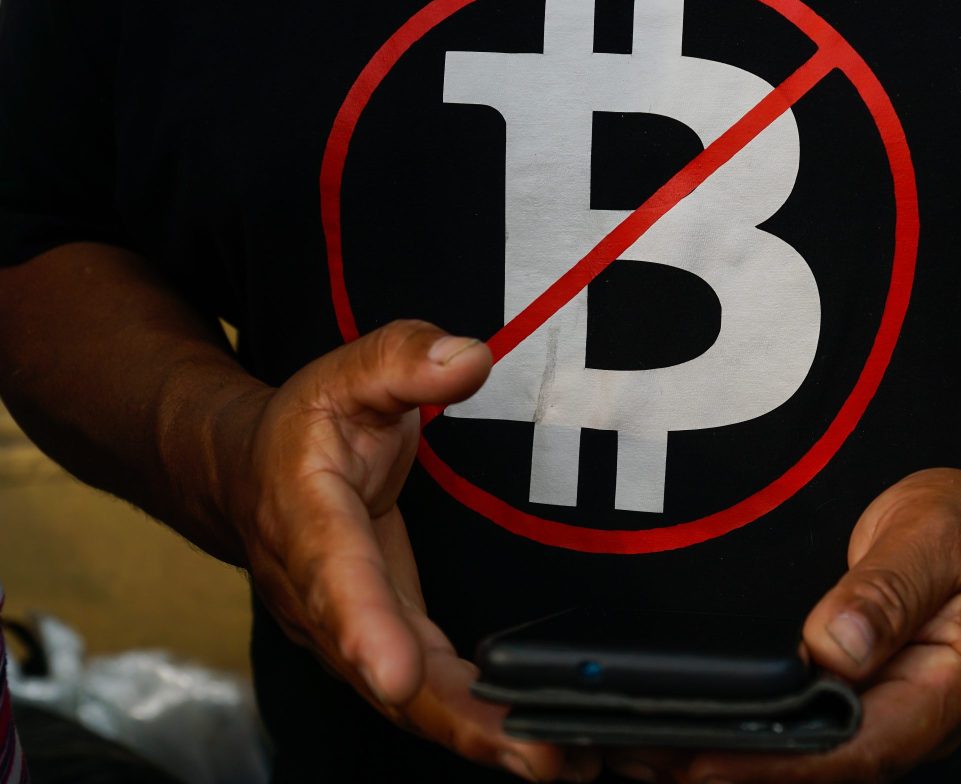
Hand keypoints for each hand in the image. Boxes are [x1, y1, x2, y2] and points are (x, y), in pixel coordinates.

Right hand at [221, 319, 599, 781]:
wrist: (254, 479)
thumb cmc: (308, 427)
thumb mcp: (346, 373)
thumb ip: (403, 360)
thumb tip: (469, 357)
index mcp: (310, 520)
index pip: (335, 576)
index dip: (363, 627)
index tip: (395, 676)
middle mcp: (327, 595)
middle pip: (388, 669)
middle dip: (455, 718)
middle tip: (531, 753)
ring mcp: (356, 633)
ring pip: (416, 702)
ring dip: (486, 739)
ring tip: (565, 762)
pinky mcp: (390, 646)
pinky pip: (436, 698)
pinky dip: (487, 726)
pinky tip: (549, 746)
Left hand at [608, 466, 960, 783]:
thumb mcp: (935, 535)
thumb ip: (887, 590)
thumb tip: (833, 646)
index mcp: (950, 685)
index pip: (861, 746)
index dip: (782, 763)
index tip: (706, 761)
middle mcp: (923, 716)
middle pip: (830, 767)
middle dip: (740, 772)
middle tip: (646, 761)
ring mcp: (900, 711)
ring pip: (819, 757)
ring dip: (741, 760)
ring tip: (651, 752)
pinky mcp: (876, 697)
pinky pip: (818, 731)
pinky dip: (761, 736)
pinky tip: (705, 727)